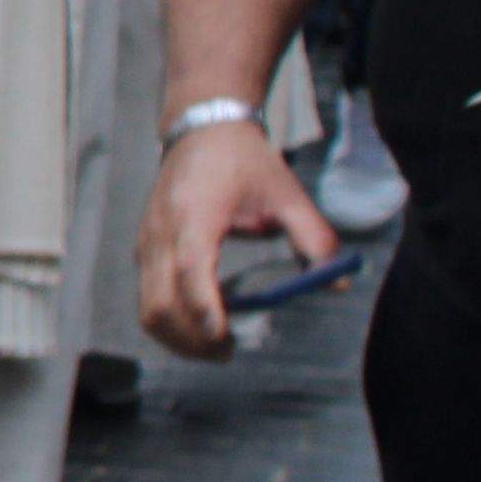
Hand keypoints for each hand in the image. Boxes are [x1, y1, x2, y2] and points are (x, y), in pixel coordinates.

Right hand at [141, 118, 336, 360]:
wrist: (200, 129)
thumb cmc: (244, 162)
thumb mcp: (288, 194)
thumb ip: (314, 238)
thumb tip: (336, 283)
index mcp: (195, 214)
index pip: (190, 267)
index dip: (203, 305)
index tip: (223, 335)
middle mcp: (161, 232)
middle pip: (159, 301)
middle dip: (191, 338)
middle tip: (228, 351)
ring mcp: (146, 243)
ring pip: (147, 307)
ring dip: (177, 337)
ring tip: (214, 346)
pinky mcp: (144, 250)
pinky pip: (147, 298)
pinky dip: (170, 322)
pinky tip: (200, 326)